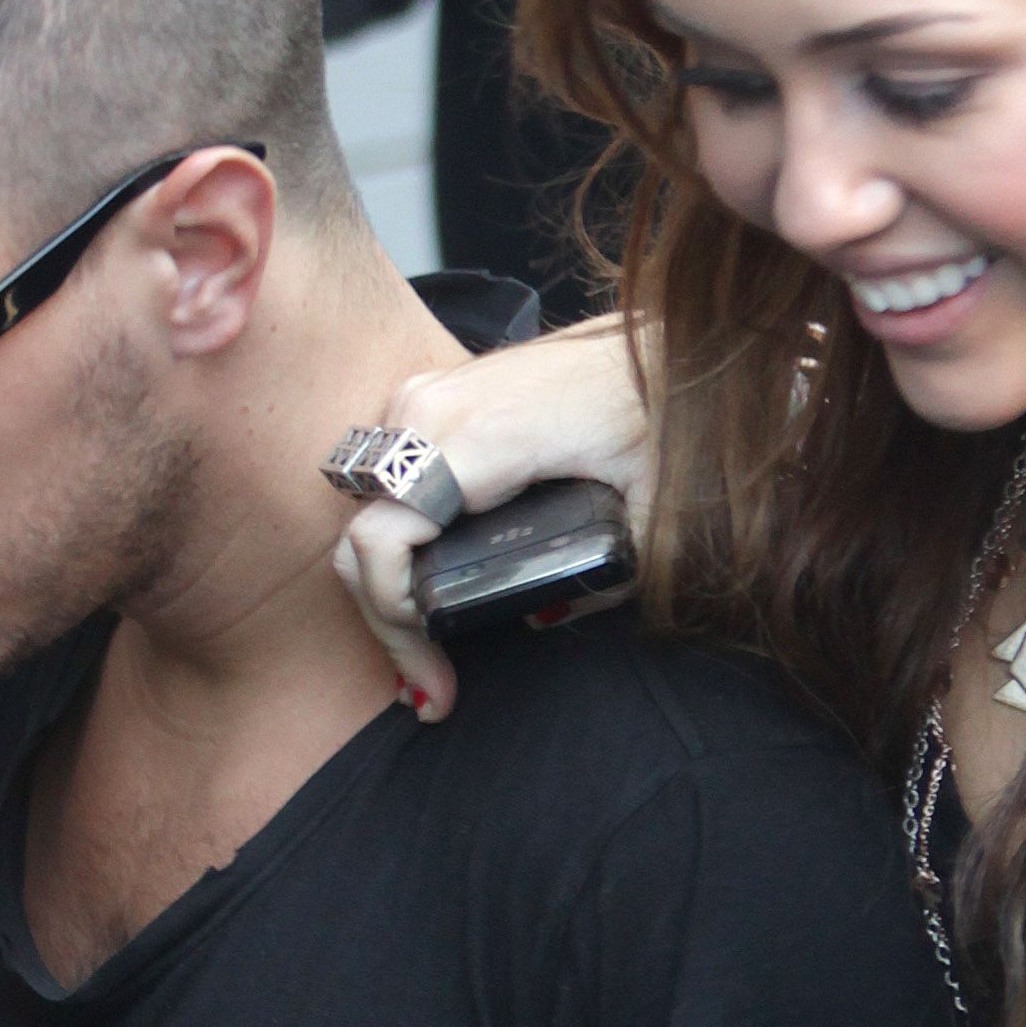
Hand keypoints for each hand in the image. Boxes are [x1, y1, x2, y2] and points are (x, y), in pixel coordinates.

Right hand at [332, 313, 657, 721]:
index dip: (392, 622)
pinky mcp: (433, 397)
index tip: (432, 674)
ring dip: (386, 583)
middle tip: (431, 684)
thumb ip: (602, 582)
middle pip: (361, 535)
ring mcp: (425, 396)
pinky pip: (389, 480)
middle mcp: (432, 410)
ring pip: (368, 510)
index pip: (380, 539)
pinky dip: (397, 539)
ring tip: (430, 647)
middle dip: (385, 621)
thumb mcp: (653, 512)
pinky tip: (431, 585)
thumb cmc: (660, 407)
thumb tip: (542, 618)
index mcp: (476, 438)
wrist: (664, 341)